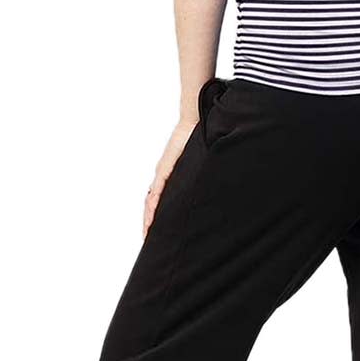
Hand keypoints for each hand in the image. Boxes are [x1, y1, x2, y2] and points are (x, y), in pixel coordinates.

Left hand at [143, 118, 198, 239]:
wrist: (193, 122)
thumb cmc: (198, 138)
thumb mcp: (198, 161)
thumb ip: (201, 173)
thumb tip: (212, 181)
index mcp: (170, 175)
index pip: (160, 198)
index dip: (156, 214)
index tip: (156, 230)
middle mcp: (163, 175)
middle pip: (152, 203)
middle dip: (149, 220)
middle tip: (149, 238)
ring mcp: (162, 172)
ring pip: (151, 201)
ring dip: (148, 218)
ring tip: (147, 233)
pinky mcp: (165, 169)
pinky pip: (156, 192)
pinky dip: (152, 207)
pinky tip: (150, 218)